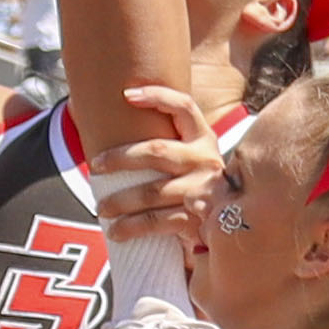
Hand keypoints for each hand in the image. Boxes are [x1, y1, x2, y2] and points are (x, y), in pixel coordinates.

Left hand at [83, 94, 224, 239]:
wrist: (232, 233)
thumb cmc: (196, 194)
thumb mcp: (191, 165)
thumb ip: (167, 150)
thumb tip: (116, 130)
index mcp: (204, 141)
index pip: (185, 107)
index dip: (158, 96)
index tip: (127, 95)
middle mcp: (207, 161)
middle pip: (156, 150)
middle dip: (120, 158)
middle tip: (96, 166)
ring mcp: (204, 191)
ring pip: (151, 191)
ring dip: (119, 200)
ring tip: (101, 209)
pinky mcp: (198, 219)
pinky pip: (156, 221)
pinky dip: (131, 227)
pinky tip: (116, 231)